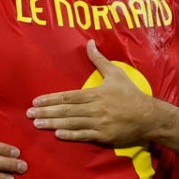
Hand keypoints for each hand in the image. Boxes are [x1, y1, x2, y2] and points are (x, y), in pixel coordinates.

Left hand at [27, 40, 166, 145]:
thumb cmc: (131, 94)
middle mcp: (95, 108)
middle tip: (29, 113)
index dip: (51, 99)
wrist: (149, 116)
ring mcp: (99, 123)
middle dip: (46, 111)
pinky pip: (84, 135)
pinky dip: (71, 135)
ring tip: (37, 124)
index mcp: (95, 94)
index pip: (68, 96)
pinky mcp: (104, 136)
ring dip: (53, 123)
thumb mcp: (116, 74)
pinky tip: (57, 134)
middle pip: (66, 110)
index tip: (36, 100)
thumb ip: (99, 60)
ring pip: (72, 123)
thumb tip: (89, 42)